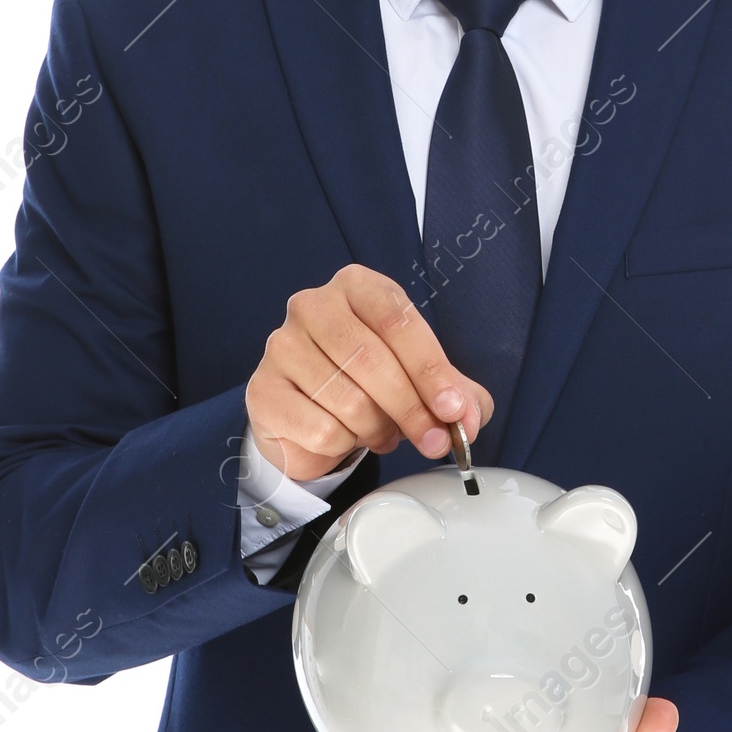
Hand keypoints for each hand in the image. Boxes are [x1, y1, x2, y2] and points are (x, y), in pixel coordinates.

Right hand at [246, 263, 492, 480]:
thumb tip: (468, 415)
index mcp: (357, 286)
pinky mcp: (263, 390)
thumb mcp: (423, 381)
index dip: (431, 370)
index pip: (398, 321)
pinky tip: (343, 436)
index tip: (453, 408)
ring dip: (377, 430)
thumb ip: (456, 394)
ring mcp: (281, 345)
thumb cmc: (370, 385)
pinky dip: (343, 444)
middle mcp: (313, 305)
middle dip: (412, 409)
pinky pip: (319, 429)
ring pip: (348, 400)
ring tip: (381, 432)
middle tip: (434, 441)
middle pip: (372, 361)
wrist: (308, 416)